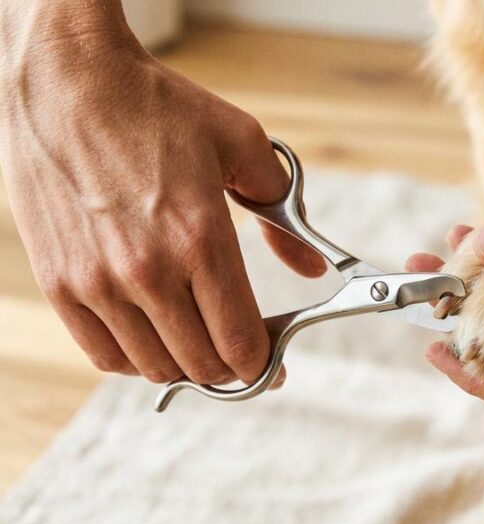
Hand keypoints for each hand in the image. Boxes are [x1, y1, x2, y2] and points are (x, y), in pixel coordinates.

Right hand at [0, 9, 324, 383]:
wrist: (69, 81)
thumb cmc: (158, 109)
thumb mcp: (242, 146)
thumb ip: (284, 217)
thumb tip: (311, 266)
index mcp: (201, 237)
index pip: (241, 341)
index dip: (264, 365)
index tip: (272, 365)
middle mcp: (148, 270)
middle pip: (203, 365)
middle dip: (233, 369)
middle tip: (240, 352)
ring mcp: (98, 281)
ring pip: (155, 368)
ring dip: (186, 366)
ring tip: (198, 342)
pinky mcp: (60, 282)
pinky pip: (104, 355)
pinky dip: (136, 359)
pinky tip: (154, 338)